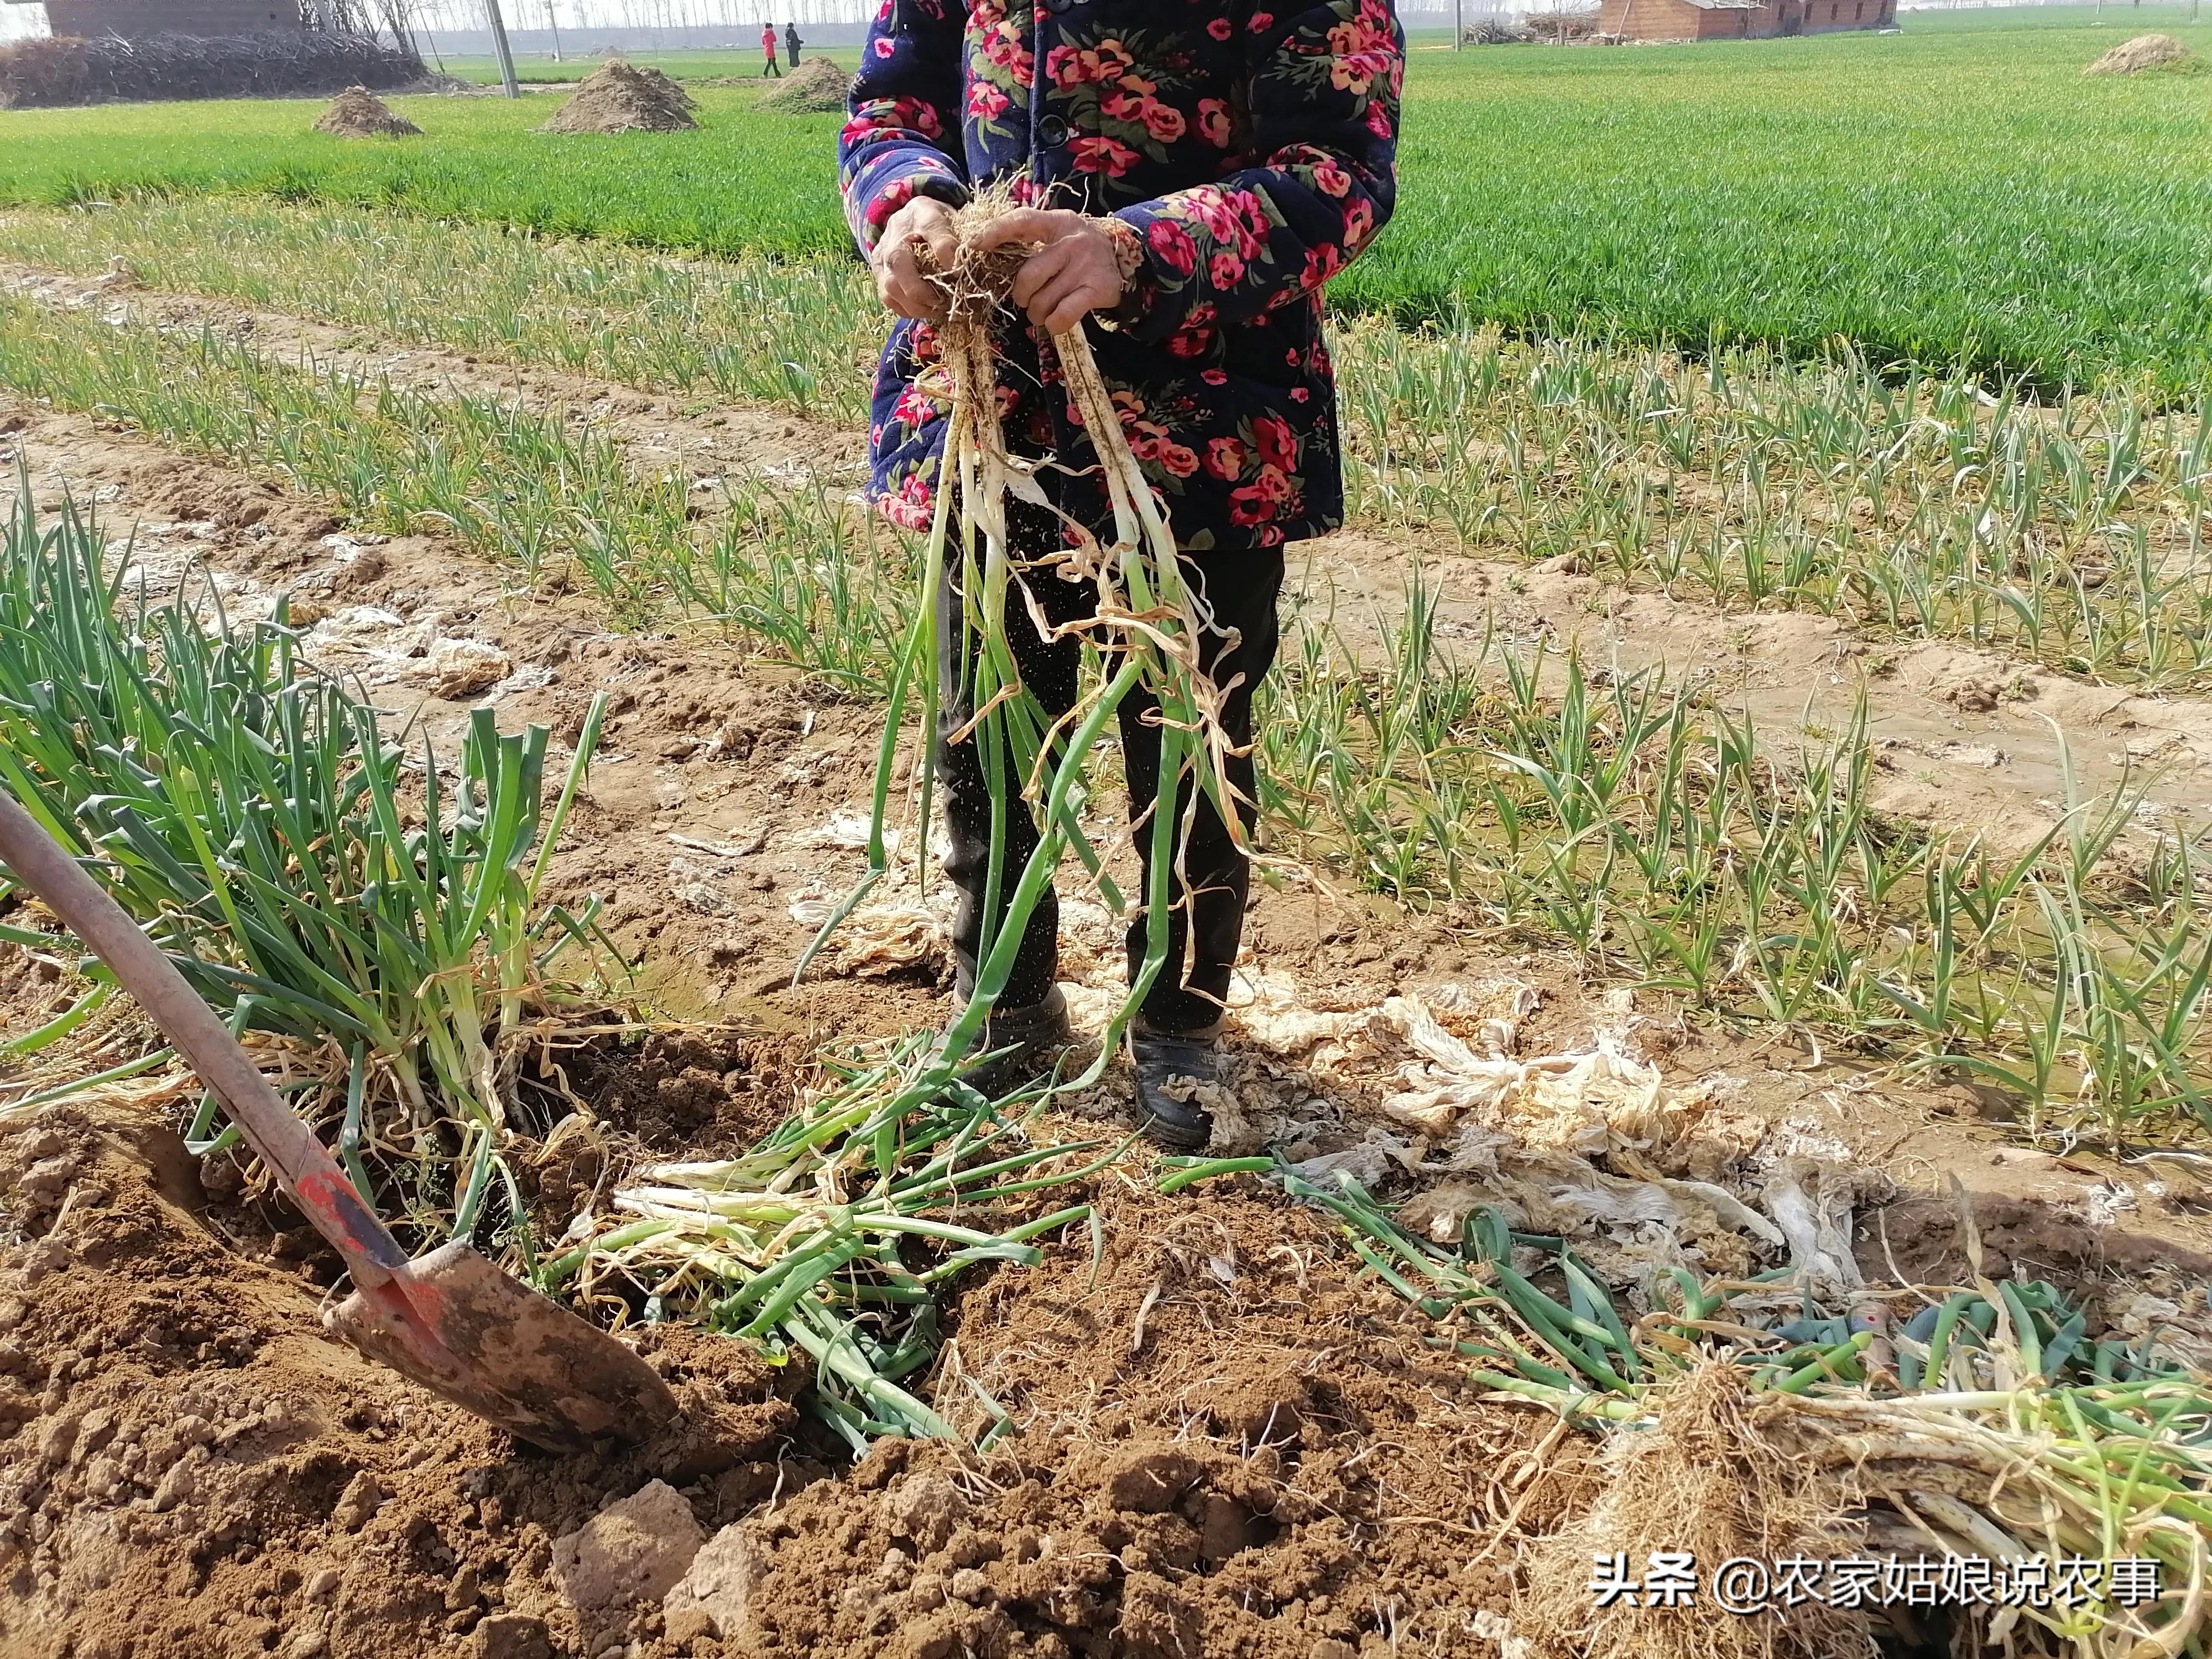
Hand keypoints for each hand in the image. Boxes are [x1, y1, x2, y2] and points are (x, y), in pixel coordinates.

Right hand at [872, 196, 959, 321]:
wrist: (915, 219)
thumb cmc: (943, 224)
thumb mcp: (959, 221)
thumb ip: (968, 237)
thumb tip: (981, 258)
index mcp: (923, 211)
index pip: (932, 229)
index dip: (947, 254)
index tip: (960, 274)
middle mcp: (897, 228)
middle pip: (898, 261)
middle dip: (922, 290)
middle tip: (943, 303)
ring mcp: (883, 249)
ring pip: (890, 284)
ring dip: (915, 304)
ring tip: (936, 310)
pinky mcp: (878, 268)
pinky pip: (886, 296)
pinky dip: (906, 309)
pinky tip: (924, 310)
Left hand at [973, 208, 1125, 335]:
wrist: (1125, 260)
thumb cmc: (1078, 251)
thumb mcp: (1057, 234)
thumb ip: (1030, 240)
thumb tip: (984, 252)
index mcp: (1056, 222)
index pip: (1022, 221)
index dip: (996, 232)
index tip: (975, 245)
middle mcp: (1071, 242)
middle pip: (1028, 276)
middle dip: (1022, 296)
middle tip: (1028, 300)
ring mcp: (1085, 266)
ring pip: (1043, 301)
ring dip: (1037, 315)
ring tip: (1044, 311)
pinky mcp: (1097, 289)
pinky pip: (1063, 315)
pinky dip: (1054, 324)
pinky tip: (1056, 321)